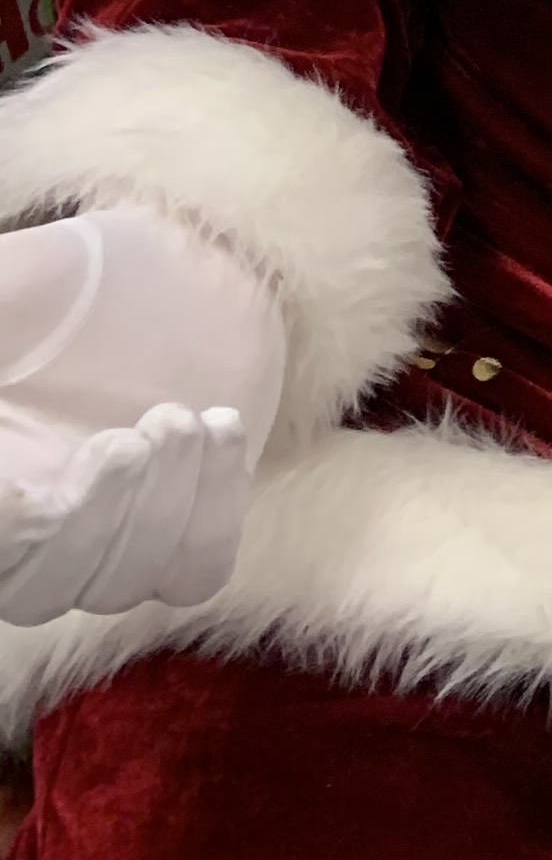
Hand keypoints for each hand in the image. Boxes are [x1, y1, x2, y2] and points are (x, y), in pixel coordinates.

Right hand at [0, 207, 286, 625]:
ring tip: (191, 421)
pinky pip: (192, 576)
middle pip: (36, 591)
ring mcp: (97, 539)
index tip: (22, 487)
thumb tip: (2, 318)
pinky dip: (213, 520)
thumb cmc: (72, 280)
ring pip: (112, 588)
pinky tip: (221, 441)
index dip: (6, 529)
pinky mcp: (170, 534)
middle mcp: (23, 525)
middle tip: (144, 428)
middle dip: (95, 518)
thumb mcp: (18, 288)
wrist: (170, 269)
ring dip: (163, 513)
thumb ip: (5, 310)